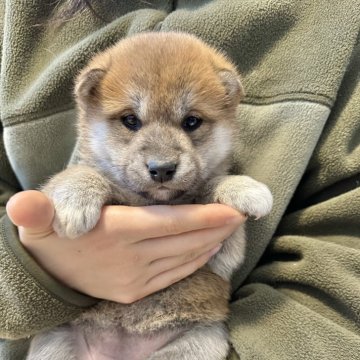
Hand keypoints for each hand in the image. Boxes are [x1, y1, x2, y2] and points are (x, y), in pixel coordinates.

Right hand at [6, 190, 244, 303]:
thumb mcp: (40, 219)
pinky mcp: (137, 291)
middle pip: (184, 240)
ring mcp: (136, 278)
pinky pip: (175, 274)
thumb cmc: (52, 237)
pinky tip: (207, 249)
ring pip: (184, 258)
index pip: (171, 223)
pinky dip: (195, 261)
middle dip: (216, 227)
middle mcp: (131, 258)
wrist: (48, 273)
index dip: (204, 217)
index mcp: (116, 233)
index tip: (231, 210)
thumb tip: (22, 202)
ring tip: (229, 228)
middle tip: (240, 214)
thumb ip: (37, 211)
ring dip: (210, 242)